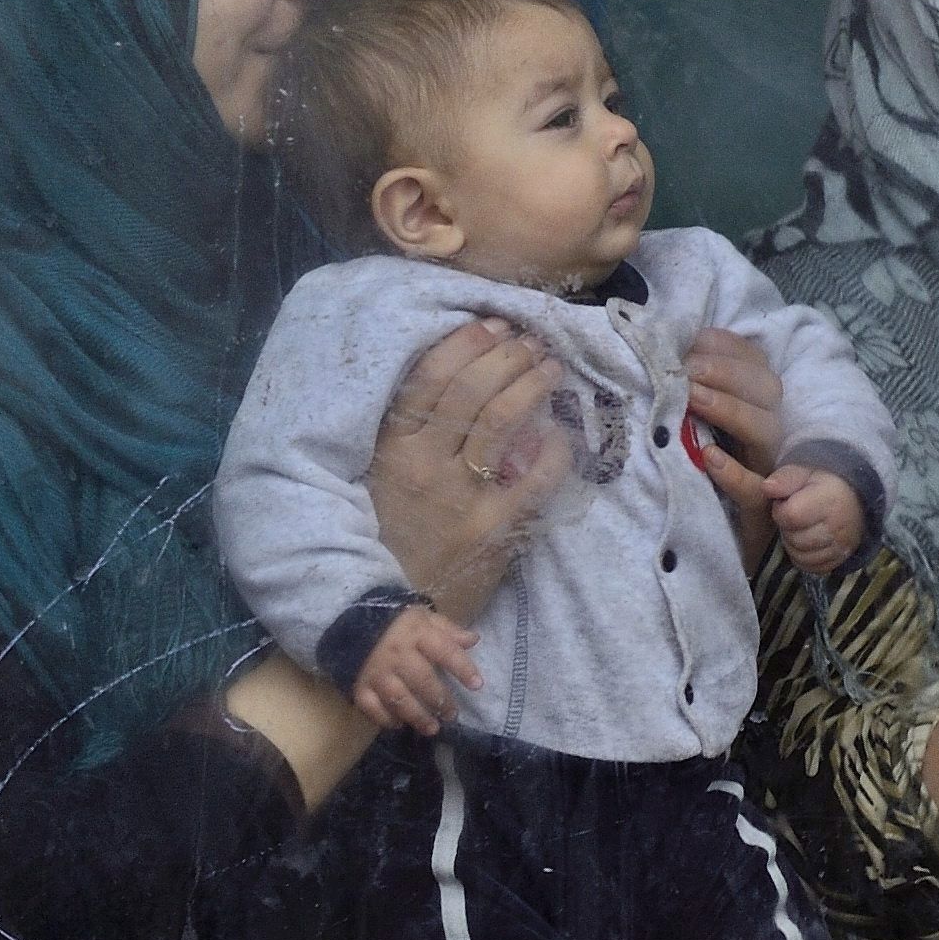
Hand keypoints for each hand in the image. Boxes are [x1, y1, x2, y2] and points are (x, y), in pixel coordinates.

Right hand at [350, 605, 479, 738]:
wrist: (356, 628)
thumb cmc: (401, 625)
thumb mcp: (427, 619)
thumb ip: (449, 631)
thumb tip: (474, 640)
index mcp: (416, 633)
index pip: (444, 651)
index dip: (462, 668)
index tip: (477, 685)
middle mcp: (395, 654)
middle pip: (421, 680)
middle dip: (440, 700)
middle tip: (452, 715)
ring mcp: (375, 672)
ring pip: (398, 698)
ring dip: (417, 716)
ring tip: (432, 728)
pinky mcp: (360, 686)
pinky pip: (372, 708)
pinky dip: (386, 719)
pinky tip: (400, 725)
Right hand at [366, 319, 562, 624]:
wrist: (387, 613)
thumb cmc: (386, 538)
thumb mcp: (377, 483)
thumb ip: (405, 440)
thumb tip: (455, 385)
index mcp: (388, 451)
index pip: (426, 379)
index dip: (464, 345)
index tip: (490, 325)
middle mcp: (421, 466)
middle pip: (469, 391)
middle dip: (506, 355)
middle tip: (530, 340)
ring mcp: (457, 496)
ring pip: (499, 420)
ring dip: (530, 384)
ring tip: (550, 365)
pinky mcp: (491, 527)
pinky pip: (533, 476)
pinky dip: (553, 448)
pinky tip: (561, 432)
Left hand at [682, 328, 783, 531]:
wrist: (703, 544)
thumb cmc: (691, 475)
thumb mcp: (689, 426)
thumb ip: (688, 392)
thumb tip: (665, 351)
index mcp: (755, 407)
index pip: (757, 366)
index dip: (730, 348)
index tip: (693, 341)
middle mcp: (767, 433)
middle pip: (767, 391)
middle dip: (728, 372)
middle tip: (688, 368)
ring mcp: (765, 470)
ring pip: (766, 432)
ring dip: (731, 409)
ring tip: (693, 398)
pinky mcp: (755, 511)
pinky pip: (753, 490)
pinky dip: (734, 472)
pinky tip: (708, 457)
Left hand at [763, 465, 865, 574]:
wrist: (857, 501)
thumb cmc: (825, 485)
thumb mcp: (805, 473)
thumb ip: (785, 478)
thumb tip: (767, 488)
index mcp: (830, 500)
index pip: (790, 516)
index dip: (781, 510)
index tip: (787, 503)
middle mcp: (839, 526)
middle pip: (794, 539)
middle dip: (788, 528)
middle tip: (795, 516)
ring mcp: (842, 546)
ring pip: (800, 556)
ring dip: (793, 544)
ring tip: (801, 528)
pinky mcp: (840, 560)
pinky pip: (810, 567)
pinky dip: (803, 557)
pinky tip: (807, 542)